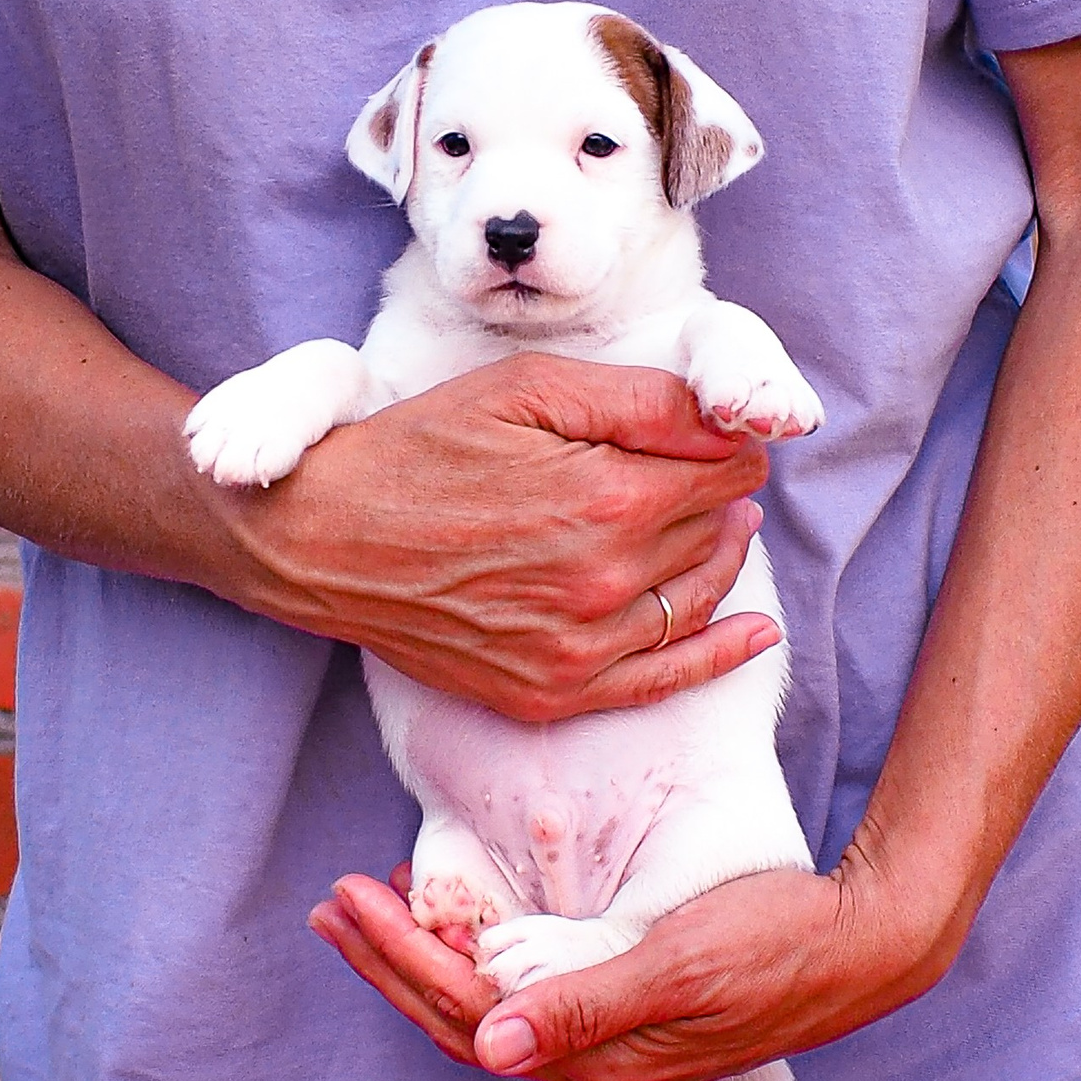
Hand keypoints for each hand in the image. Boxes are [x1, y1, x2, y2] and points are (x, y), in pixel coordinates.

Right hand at [211, 353, 778, 721]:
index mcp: (605, 499)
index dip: (728, 447)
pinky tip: (755, 632)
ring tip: (719, 523)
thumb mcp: (525, 390)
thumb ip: (639, 401)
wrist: (324, 539)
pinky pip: (663, 678)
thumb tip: (732, 421)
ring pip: (697, 597)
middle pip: (712, 529)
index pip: (721, 470)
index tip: (719, 436)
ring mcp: (580, 648)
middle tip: (705, 470)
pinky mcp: (552, 690)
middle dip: (720, 495)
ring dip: (720, 556)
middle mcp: (604, 582)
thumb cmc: (420, 448)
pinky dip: (718, 653)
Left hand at [309, 858, 963, 1080]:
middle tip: (330, 905)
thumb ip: (587, 1001)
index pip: (470, 1017)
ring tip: (366, 911)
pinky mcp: (625, 1011)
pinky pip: (526, 996)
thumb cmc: (779, 941)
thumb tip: (495, 1044)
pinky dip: (476, 958)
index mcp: (604, 1060)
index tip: (350, 902)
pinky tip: (457, 924)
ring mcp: (611, 1042)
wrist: (862, 943)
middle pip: (464, 1020)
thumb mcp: (683, 962)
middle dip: (391, 961)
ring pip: (488, 1009)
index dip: (402, 960)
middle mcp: (597, 1063)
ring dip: (423, 960)